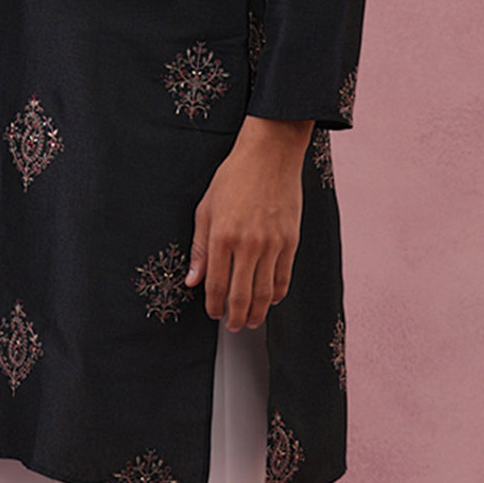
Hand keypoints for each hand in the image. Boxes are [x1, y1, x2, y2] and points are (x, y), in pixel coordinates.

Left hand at [185, 116, 312, 330]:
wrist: (269, 156)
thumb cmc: (234, 177)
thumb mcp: (206, 208)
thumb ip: (199, 248)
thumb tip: (192, 279)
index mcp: (222, 236)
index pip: (216, 285)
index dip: (213, 305)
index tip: (212, 313)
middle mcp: (247, 244)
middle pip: (242, 296)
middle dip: (236, 317)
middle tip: (233, 326)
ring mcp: (272, 244)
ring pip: (265, 293)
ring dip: (258, 313)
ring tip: (251, 321)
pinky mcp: (291, 241)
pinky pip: (284, 278)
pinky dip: (278, 295)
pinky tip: (271, 300)